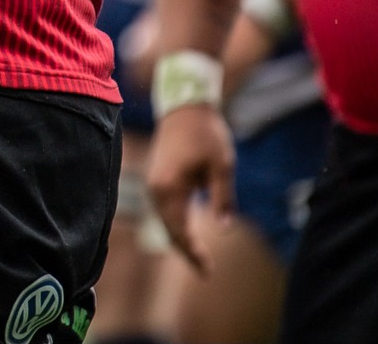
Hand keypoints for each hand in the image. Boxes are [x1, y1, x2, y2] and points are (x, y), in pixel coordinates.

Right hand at [146, 103, 237, 272]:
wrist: (184, 107)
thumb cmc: (206, 134)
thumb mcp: (222, 166)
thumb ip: (222, 197)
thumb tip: (223, 227)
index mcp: (170, 188)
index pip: (179, 230)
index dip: (193, 252)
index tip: (208, 270)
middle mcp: (156, 188)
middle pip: (169, 228)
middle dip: (186, 250)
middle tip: (205, 270)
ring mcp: (154, 183)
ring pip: (165, 219)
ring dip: (179, 238)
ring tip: (197, 256)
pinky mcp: (157, 177)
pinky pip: (164, 208)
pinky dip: (175, 223)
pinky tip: (187, 230)